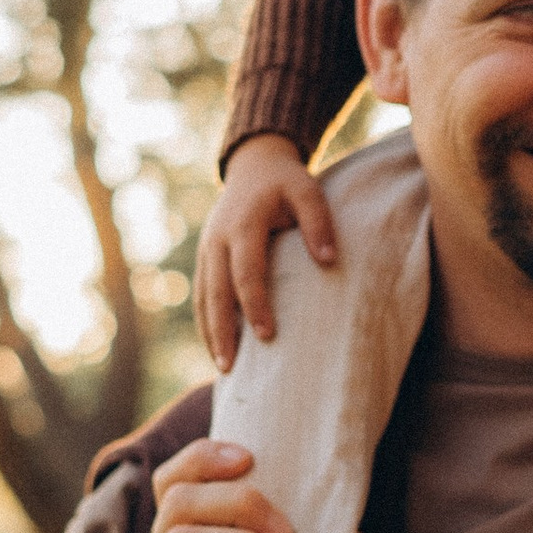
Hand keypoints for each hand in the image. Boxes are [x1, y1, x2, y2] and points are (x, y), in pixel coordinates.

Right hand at [196, 135, 334, 371]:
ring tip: (223, 368)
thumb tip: (329, 260)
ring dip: (210, 332)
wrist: (253, 165)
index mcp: (242, 224)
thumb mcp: (307, 190)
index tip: (267, 336)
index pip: (246, 272)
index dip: (255, 305)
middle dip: (222, 331)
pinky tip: (217, 346)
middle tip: (229, 367)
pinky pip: (202, 294)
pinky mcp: (205, 257)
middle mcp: (218, 239)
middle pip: (216, 292)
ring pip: (204, 297)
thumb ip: (319, 222)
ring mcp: (207, 249)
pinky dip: (207, 321)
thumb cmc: (286, 182)